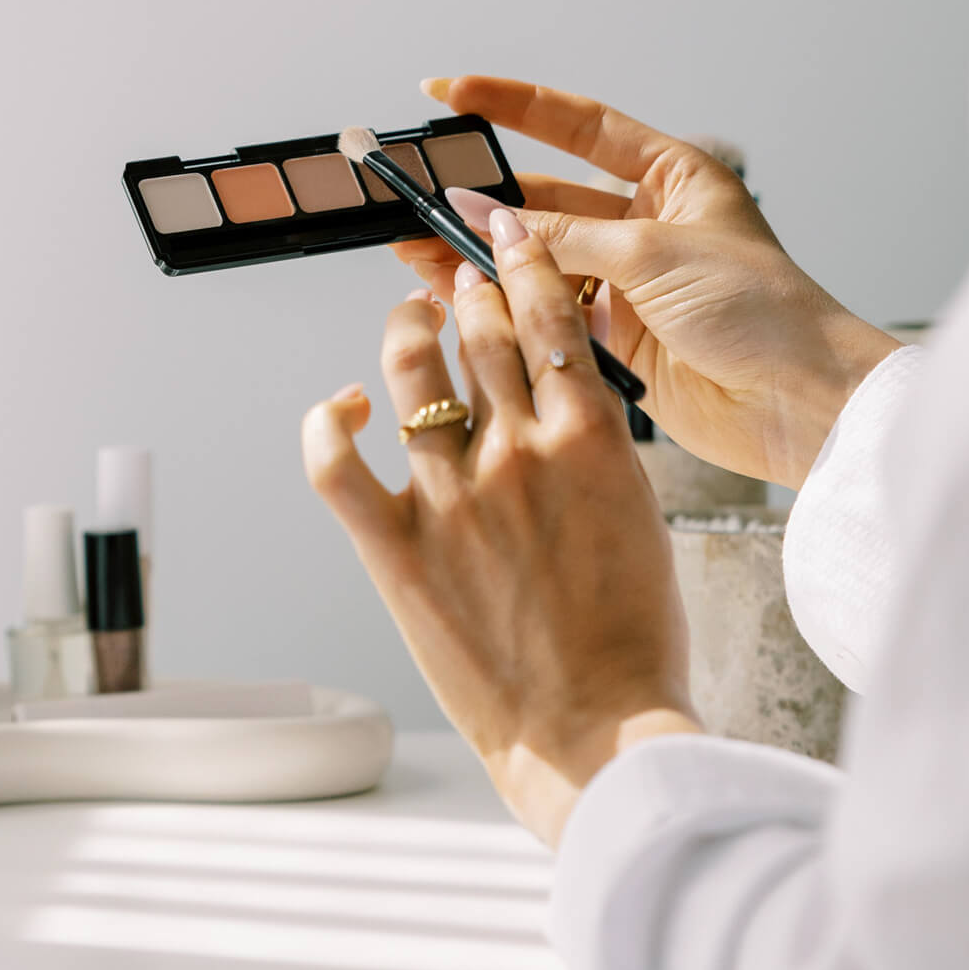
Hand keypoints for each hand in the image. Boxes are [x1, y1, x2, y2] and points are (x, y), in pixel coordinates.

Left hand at [304, 209, 699, 845]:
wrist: (595, 729)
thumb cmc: (633, 639)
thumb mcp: (641, 516)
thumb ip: (597, 447)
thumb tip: (562, 396)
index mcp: (593, 439)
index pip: (549, 318)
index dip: (521, 265)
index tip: (505, 239)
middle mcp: (518, 451)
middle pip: (480, 333)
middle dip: (469, 292)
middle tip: (460, 280)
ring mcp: (451, 496)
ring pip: (411, 372)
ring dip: (408, 330)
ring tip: (411, 321)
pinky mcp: (396, 546)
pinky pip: (334, 461)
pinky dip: (327, 419)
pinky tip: (344, 405)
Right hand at [395, 76, 899, 487]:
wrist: (798, 403)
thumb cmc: (759, 310)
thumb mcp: (650, 254)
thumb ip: (558, 238)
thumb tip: (479, 215)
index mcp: (671, 178)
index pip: (579, 126)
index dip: (514, 106)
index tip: (454, 95)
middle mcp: (643, 226)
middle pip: (544, 201)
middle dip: (480, 199)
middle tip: (418, 196)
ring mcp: (624, 284)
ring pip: (535, 262)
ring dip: (478, 257)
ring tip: (414, 249)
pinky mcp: (611, 340)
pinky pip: (541, 314)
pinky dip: (499, 307)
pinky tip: (452, 296)